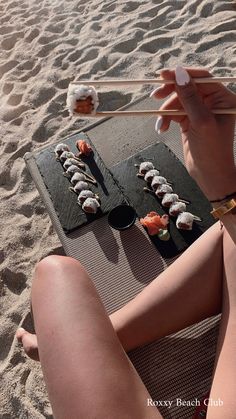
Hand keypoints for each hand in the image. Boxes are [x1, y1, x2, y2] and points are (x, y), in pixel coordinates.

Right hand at [151, 66, 235, 200]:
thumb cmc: (211, 150)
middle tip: (155, 95)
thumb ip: (190, 96)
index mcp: (223, 98)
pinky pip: (174, 112)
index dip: (182, 75)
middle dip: (171, 93)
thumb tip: (178, 73)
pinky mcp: (190, 121)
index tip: (163, 75)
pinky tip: (162, 128)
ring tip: (161, 124)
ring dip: (166, 111)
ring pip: (178, 101)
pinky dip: (166, 119)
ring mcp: (201, 111)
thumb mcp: (200, 121)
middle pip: (188, 87)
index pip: (202, 78)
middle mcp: (213, 102)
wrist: (209, 175)